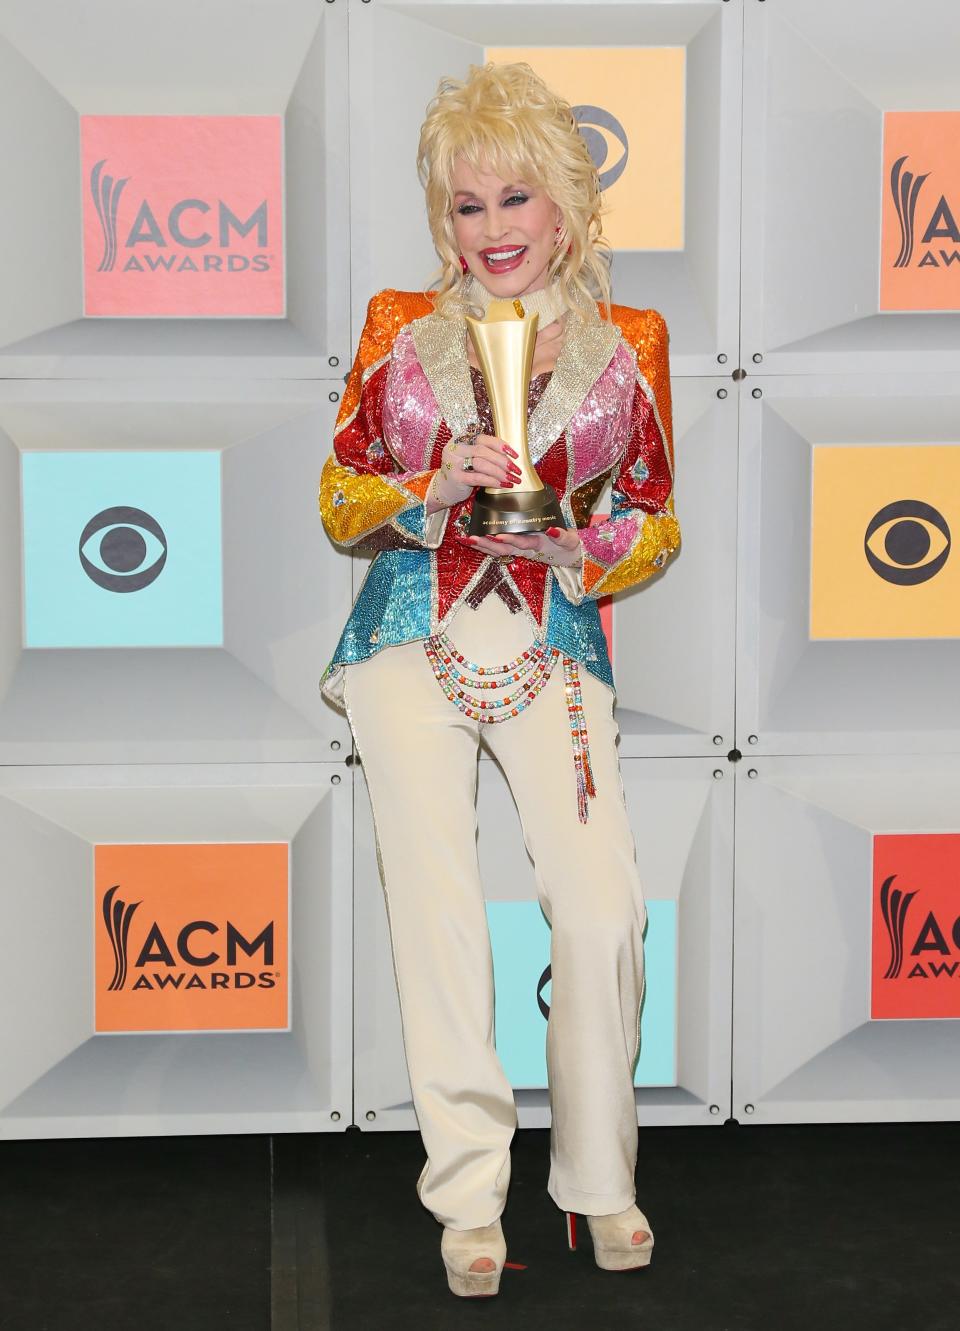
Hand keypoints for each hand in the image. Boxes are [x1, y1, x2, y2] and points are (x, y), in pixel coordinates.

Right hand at [428, 430, 522, 507]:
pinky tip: (502, 485)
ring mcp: (453, 463)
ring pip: (481, 464)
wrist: (444, 489)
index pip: (484, 438)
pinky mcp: (455, 478)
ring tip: (511, 479)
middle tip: (516, 471)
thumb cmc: (462, 472)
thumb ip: (485, 453)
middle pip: (483, 451)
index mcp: (461, 439)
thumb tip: (511, 457)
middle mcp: (455, 449)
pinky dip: (492, 481)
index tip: (515, 455)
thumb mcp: (471, 458)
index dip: (501, 445)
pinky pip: (478, 478)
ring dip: (500, 472)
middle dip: (503, 461)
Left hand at [465, 525, 582, 566]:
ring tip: (465, 539)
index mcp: (537, 545)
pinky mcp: (515, 547)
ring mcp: (518, 549)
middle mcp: (524, 549)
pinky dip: (483, 544)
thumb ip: (562, 536)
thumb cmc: (567, 546)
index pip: (522, 543)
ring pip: (497, 550)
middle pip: (503, 549)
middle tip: (472, 538)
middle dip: (486, 544)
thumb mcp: (570, 541)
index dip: (510, 540)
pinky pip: (496, 548)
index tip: (498, 535)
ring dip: (481, 545)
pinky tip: (470, 539)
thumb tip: (553, 530)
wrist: (567, 555)